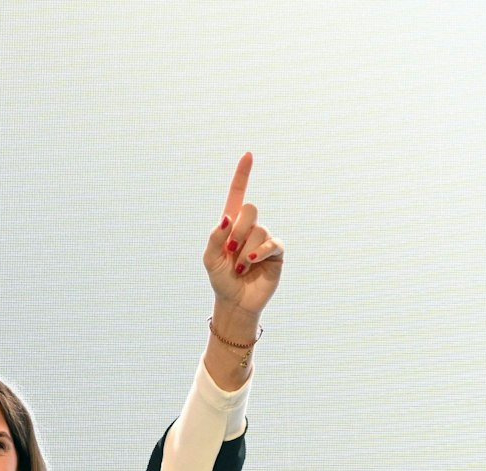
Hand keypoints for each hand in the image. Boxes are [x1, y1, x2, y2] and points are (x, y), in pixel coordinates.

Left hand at [203, 154, 284, 323]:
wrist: (235, 301)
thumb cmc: (221, 279)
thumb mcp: (209, 259)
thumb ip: (214, 237)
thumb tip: (226, 217)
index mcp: (231, 225)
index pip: (238, 195)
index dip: (243, 175)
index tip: (248, 154)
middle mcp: (250, 227)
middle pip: (250, 209)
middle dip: (237, 231)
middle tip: (230, 252)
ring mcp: (264, 238)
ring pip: (258, 231)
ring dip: (243, 252)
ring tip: (239, 268)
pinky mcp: (276, 251)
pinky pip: (271, 243)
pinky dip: (258, 253)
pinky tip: (250, 264)